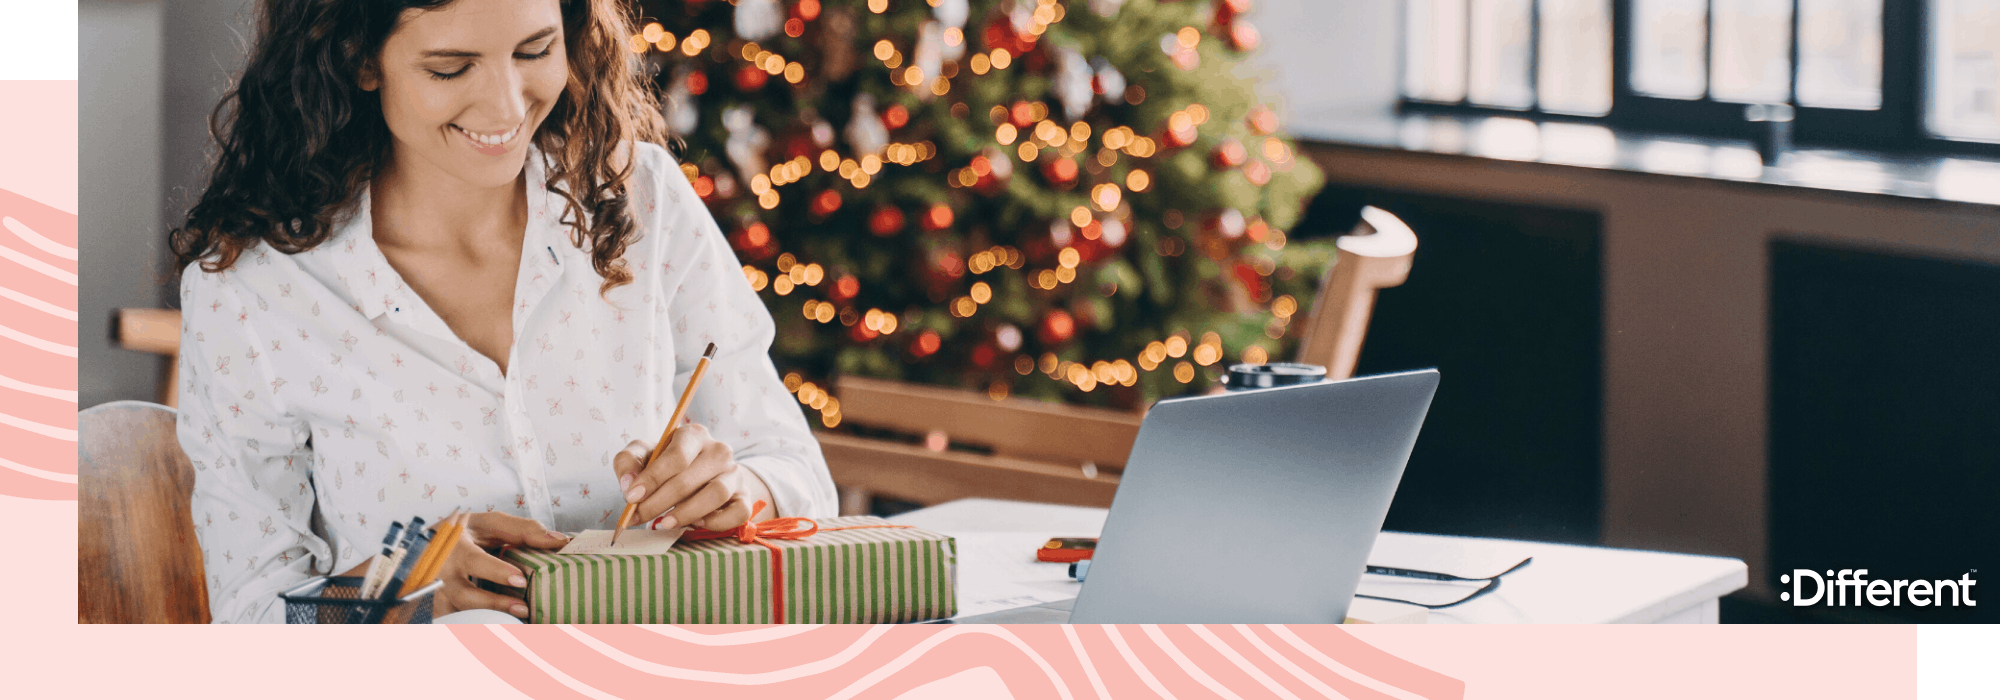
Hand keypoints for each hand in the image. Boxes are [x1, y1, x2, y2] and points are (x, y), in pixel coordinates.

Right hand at [429, 512, 570, 618]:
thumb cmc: (466, 534)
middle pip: (463, 596)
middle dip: (493, 604)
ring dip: (488, 620)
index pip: (474, 561)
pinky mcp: (440, 611)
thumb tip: (559, 541)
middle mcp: (442, 574)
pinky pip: (456, 624)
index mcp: (454, 546)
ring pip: (458, 616)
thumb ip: (523, 530)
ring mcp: (438, 596)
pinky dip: (477, 628)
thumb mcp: (489, 524)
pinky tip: (499, 629)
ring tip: (518, 621)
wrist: (428, 547)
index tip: (520, 580)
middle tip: (523, 609)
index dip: (496, 572)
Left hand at [614, 423, 773, 531]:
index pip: (675, 457)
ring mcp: (735, 473)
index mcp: (694, 435)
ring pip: (715, 495)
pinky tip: (696, 524)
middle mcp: (719, 451)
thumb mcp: (644, 454)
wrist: (703, 474)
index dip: (651, 479)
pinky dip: (716, 522)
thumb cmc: (668, 464)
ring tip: (663, 523)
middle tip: (640, 517)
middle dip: (658, 502)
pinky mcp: (745, 496)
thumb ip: (628, 462)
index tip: (632, 497)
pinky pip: (738, 513)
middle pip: (689, 479)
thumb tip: (629, 484)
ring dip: (685, 514)